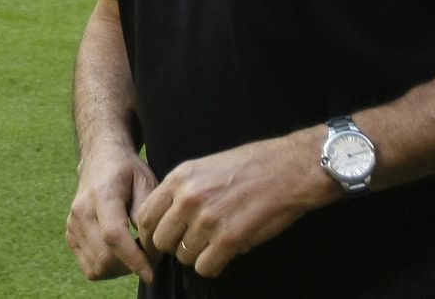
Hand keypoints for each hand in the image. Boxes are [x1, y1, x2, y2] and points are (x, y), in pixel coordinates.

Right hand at [66, 148, 157, 282]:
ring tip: (135, 254)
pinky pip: (89, 267)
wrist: (100, 159)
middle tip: (150, 257)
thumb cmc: (127, 171)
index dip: (133, 258)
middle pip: (104, 256)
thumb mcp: (146, 181)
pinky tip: (119, 254)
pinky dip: (107, 268)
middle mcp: (81, 211)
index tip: (151, 273)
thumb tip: (148, 245)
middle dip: (130, 266)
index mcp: (102, 195)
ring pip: (96, 267)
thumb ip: (147, 213)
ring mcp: (72, 224)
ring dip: (119, 269)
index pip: (113, 235)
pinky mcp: (70, 235)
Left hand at [133, 129, 329, 278]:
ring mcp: (208, 219)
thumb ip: (181, 189)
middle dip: (174, 247)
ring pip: (184, 256)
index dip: (149, 234)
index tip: (157, 242)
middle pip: (161, 240)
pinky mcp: (230, 239)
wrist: (289, 169)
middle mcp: (188, 198)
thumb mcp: (204, 166)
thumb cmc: (250, 166)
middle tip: (191, 245)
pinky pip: (205, 267)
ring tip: (214, 244)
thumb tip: (164, 218)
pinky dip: (213, 266)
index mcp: (179, 178)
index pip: (145, 215)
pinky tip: (224, 255)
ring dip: (197, 256)